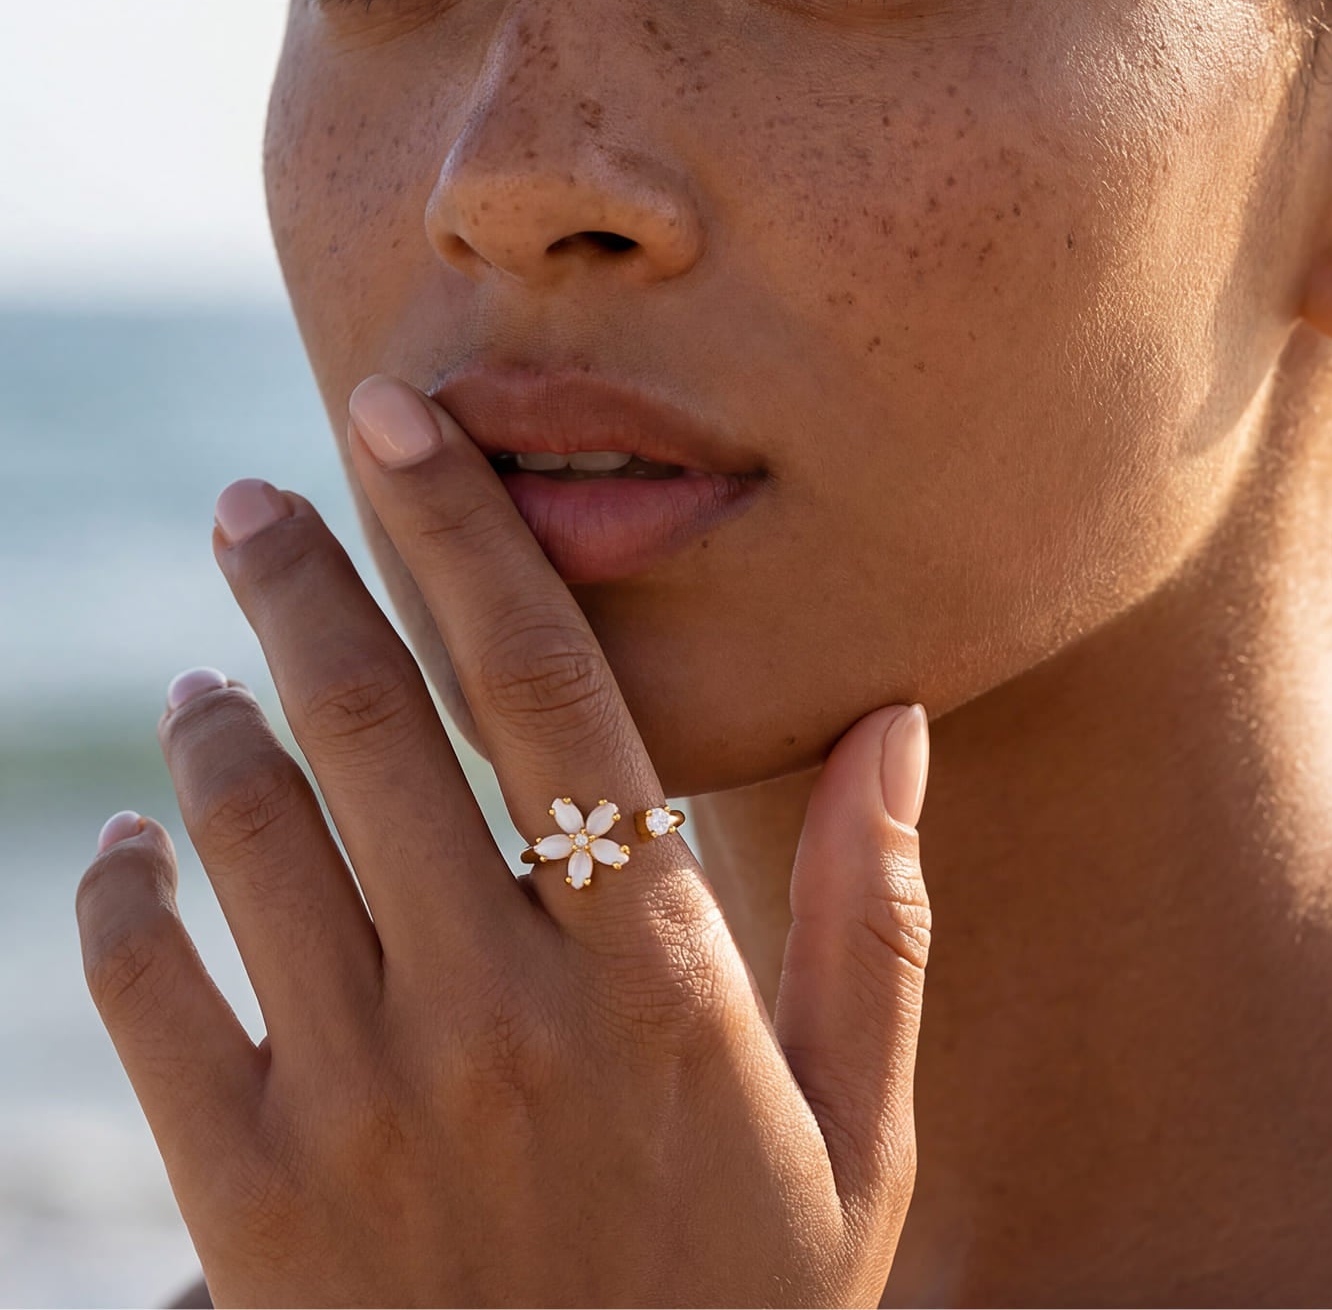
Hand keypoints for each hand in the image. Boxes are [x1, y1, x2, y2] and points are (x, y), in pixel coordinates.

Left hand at [75, 375, 932, 1307]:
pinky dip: (119, 890)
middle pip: (373, 723)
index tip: (396, 424)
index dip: (470, 536)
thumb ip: (881, 918)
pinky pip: (148, 991)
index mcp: (661, 977)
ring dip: (212, 724)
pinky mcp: (249, 1203)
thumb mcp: (860, 1131)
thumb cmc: (743, 1309)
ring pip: (250, 834)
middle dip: (301, 579)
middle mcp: (503, 1015)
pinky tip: (130, 847)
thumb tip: (899, 722)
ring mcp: (365, 1107)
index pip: (551, 691)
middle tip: (254, 500)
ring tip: (209, 672)